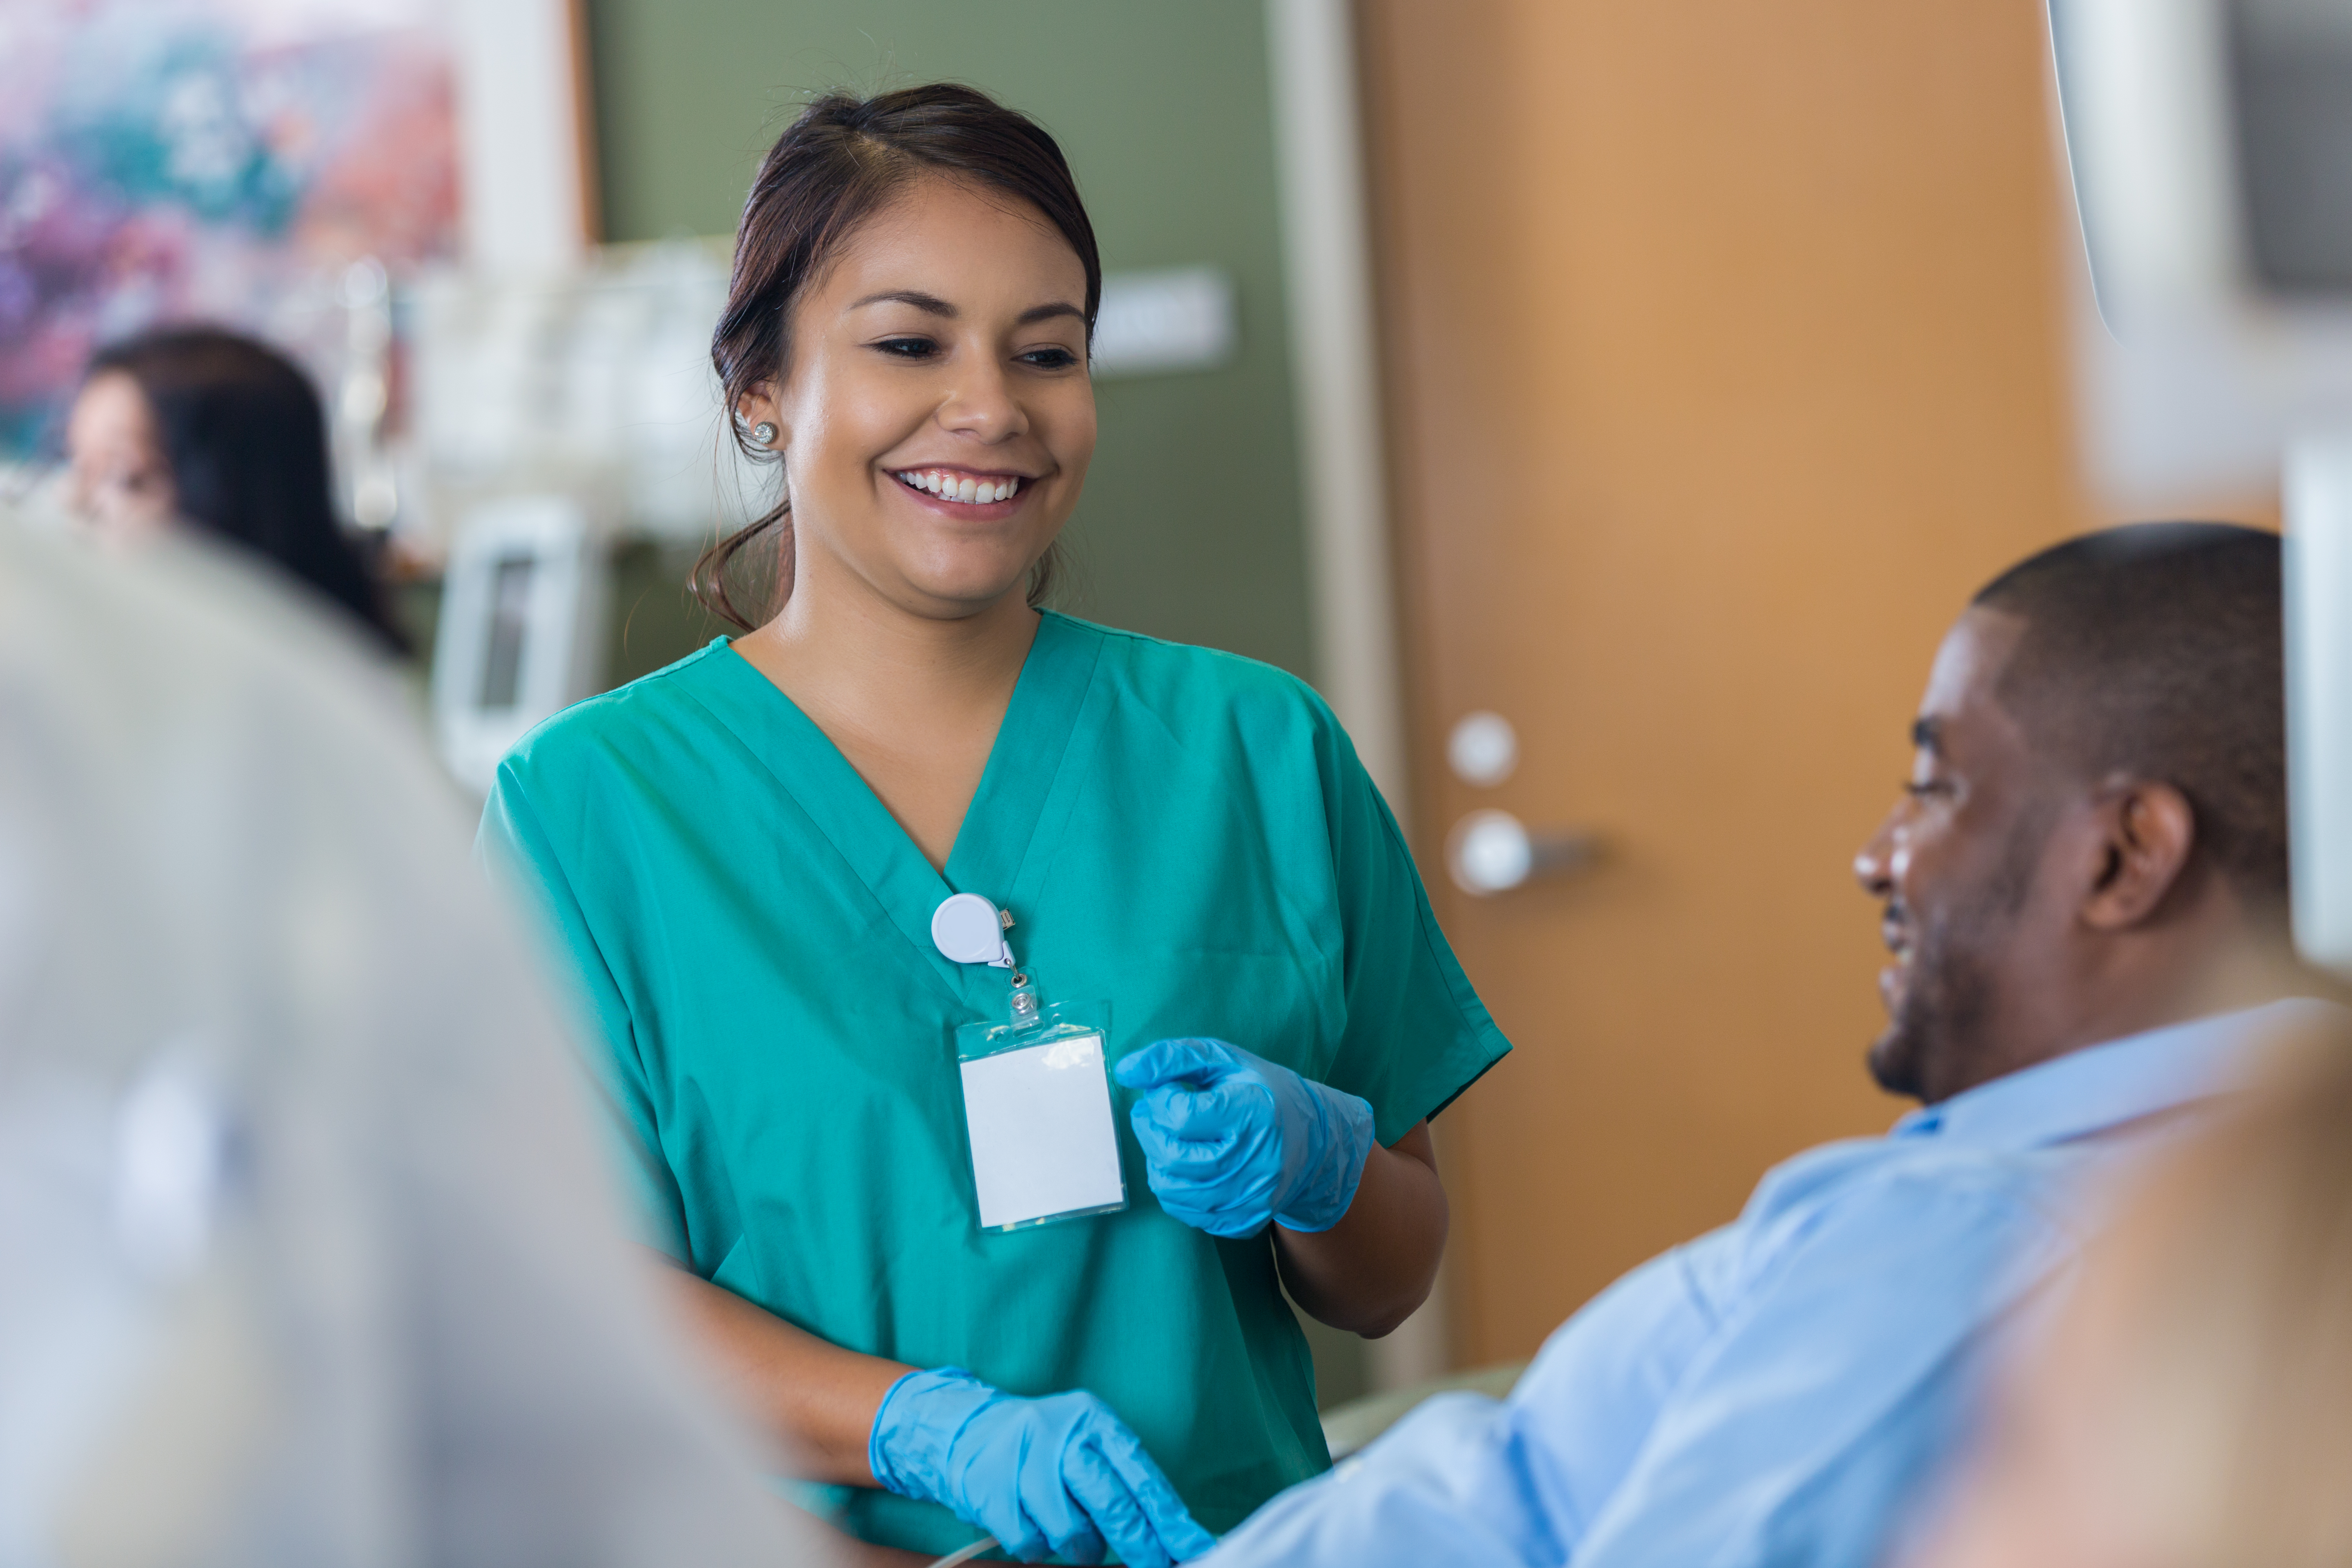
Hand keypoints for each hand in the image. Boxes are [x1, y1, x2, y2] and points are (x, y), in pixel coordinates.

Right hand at [867, 1368, 1215, 1565]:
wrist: (964, 1429)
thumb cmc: (1040, 1447)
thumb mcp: (1084, 1445)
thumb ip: (1121, 1484)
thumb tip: (1168, 1535)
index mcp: (1091, 1419)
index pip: (1142, 1475)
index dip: (1170, 1518)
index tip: (1194, 1547)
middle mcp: (1059, 1434)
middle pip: (1112, 1504)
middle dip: (1140, 1545)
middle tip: (1154, 1564)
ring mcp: (1022, 1461)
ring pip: (1072, 1532)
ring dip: (1080, 1548)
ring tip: (1072, 1534)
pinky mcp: (991, 1489)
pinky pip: (1030, 1543)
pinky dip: (1037, 1547)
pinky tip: (1034, 1527)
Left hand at [1113, 1038, 1375, 1237]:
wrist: (1314, 1139)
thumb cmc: (1262, 1092)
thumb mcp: (1223, 1061)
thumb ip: (1172, 1058)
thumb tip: (1126, 1071)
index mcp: (1253, 1113)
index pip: (1180, 1116)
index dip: (1160, 1100)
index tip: (1166, 1091)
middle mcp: (1256, 1161)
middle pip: (1172, 1156)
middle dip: (1149, 1131)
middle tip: (1153, 1114)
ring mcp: (1252, 1197)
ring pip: (1173, 1189)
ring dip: (1158, 1161)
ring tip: (1171, 1138)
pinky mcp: (1245, 1220)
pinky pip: (1187, 1213)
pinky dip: (1175, 1189)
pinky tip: (1188, 1165)